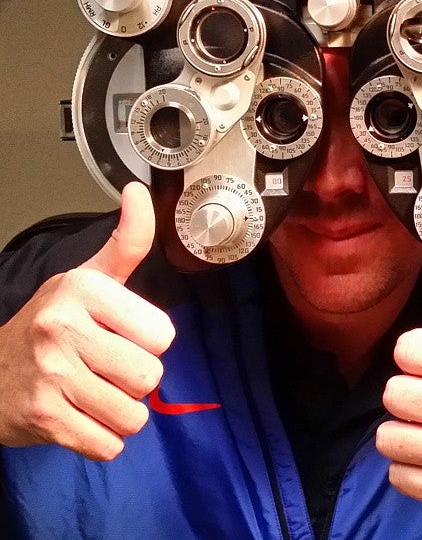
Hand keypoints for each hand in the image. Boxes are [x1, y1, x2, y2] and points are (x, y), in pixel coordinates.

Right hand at [0, 182, 174, 460]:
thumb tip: (141, 192)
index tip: (122, 335)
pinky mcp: (42, 419)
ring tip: (95, 392)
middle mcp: (63, 327)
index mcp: (84, 289)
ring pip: (134, 414)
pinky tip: (81, 416)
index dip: (149, 341)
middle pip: (150, 376)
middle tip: (106, 368)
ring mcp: (50, 375)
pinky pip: (109, 444)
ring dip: (122, 412)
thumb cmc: (53, 323)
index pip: (164, 335)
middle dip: (136, 379)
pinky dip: (103, 438)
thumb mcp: (90, 277)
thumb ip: (127, 241)